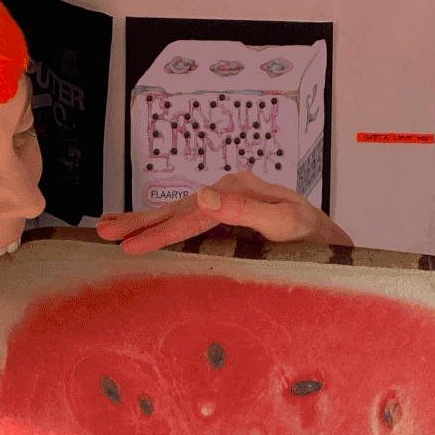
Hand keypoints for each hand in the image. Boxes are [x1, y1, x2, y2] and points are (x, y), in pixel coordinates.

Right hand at [96, 170, 353, 254]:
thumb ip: (247, 210)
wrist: (331, 240)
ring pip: (176, 212)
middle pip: (176, 209)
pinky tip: (142, 226)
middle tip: (103, 232)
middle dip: (138, 222)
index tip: (130, 246)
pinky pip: (187, 219)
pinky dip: (161, 222)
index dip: (159, 232)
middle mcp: (228, 190)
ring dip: (142, 221)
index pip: (191, 216)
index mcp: (238, 189)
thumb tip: (204, 194)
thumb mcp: (285, 224)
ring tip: (108, 227)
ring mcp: (225, 200)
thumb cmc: (314, 238)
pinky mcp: (225, 214)